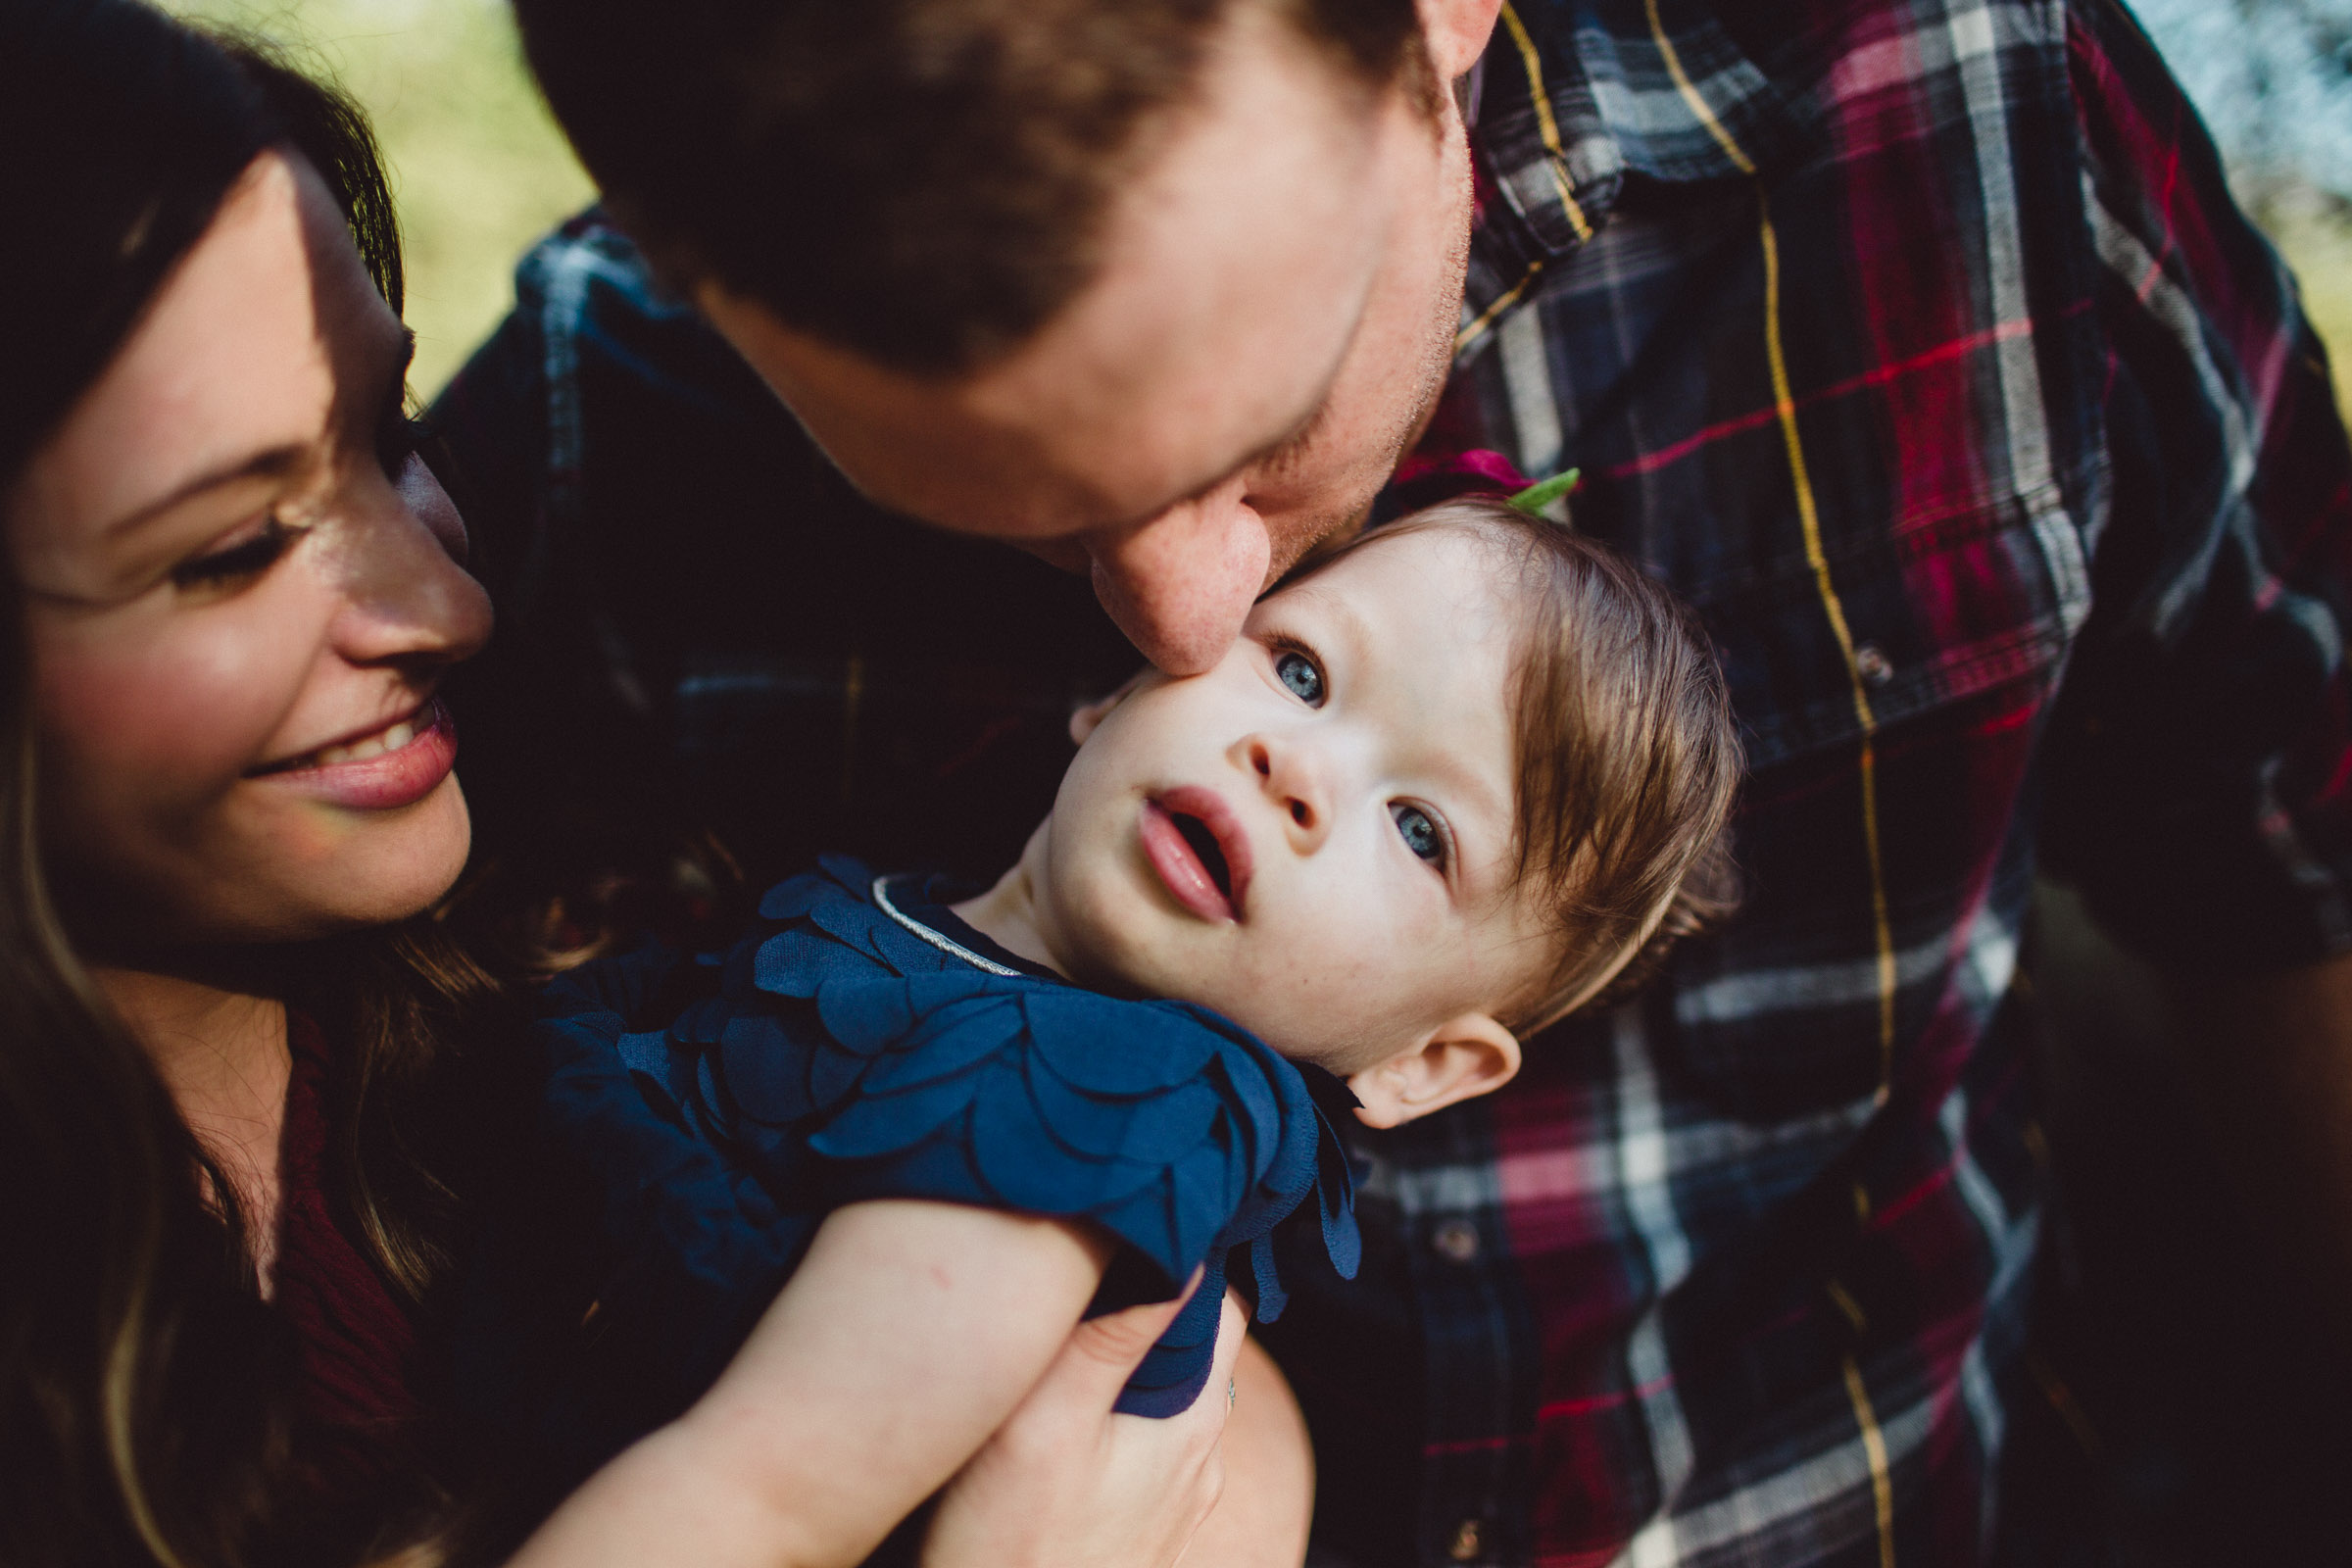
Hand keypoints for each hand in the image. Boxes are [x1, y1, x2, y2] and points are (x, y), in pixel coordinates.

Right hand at [921, 1276, 1245, 1567]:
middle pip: (1194, 1351)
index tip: (1123, 1236)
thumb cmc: (1012, 1551)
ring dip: (1129, 1371)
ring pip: (1168, 1402)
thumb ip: (1108, 1342)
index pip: (1221, 1305)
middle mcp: (1202, 1459)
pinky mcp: (1146, 1534)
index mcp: (1193, 1418)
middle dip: (1146, 1312)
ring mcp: (1178, 1503)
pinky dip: (1117, 1422)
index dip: (1181, 1259)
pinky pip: (1146, 1452)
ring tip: (1064, 1352)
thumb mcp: (1045, 1427)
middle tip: (1079, 1286)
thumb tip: (1180, 1261)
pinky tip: (1064, 1427)